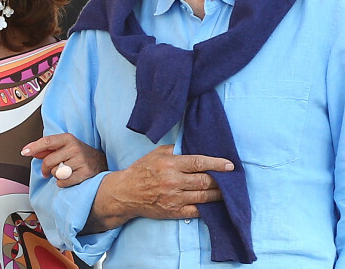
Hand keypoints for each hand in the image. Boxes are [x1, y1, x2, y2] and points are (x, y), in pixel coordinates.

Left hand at [22, 133, 106, 186]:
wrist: (100, 162)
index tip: (24, 151)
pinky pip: (62, 182)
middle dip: (45, 168)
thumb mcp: (65, 146)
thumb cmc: (79, 153)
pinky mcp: (84, 174)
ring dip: (56, 175)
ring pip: (55, 173)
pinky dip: (62, 183)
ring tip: (65, 171)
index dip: (34, 147)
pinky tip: (69, 178)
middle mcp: (74, 148)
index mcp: (68, 138)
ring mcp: (80, 161)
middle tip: (47, 171)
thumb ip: (48, 148)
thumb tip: (31, 151)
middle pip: (48, 161)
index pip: (47, 141)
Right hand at [83, 144, 233, 232]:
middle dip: (221, 180)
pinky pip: (197, 211)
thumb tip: (190, 145)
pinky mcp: (174, 212)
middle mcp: (173, 181)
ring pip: (204, 197)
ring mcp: (174, 198)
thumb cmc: (141, 170)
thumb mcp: (155, 154)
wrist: (127, 192)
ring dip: (218, 194)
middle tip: (231, 179)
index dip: (216, 164)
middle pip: (205, 181)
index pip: (198, 163)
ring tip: (227, 191)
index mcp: (170, 164)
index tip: (230, 165)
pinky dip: (208, 208)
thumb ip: (173, 149)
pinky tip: (215, 204)